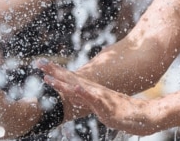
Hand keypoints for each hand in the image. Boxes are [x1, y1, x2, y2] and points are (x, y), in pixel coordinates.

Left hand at [40, 60, 163, 135]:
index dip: (56, 71)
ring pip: (78, 89)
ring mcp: (99, 97)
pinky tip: (75, 88)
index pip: (70, 78)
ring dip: (63, 83)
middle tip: (38, 63)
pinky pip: (93, 99)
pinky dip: (83, 93)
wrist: (142, 116)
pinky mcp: (106, 106)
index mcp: (91, 91)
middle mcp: (93, 91)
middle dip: (54, 72)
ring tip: (48, 79)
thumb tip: (80, 94)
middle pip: (71, 79)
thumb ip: (91, 100)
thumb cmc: (122, 112)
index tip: (42, 65)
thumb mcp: (102, 105)